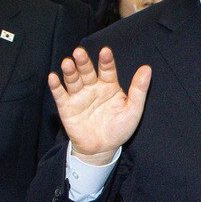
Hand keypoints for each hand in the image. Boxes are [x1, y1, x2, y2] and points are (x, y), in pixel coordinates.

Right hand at [49, 46, 150, 164]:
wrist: (103, 149)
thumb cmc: (119, 129)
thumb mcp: (133, 110)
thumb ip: (139, 90)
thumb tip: (147, 68)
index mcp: (109, 86)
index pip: (107, 70)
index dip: (106, 61)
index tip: (105, 52)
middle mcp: (92, 88)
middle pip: (87, 71)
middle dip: (83, 62)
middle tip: (80, 52)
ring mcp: (79, 97)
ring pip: (73, 80)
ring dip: (69, 71)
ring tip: (67, 63)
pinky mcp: (67, 108)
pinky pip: (60, 95)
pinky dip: (56, 86)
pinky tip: (53, 77)